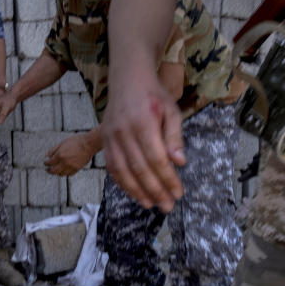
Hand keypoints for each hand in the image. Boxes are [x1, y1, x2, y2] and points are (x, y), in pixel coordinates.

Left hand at [45, 133, 94, 175]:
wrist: (89, 144)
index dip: (46, 163)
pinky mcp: (77, 169)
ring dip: (56, 173)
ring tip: (55, 171)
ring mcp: (71, 167)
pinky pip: (69, 174)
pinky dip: (64, 173)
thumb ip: (53, 150)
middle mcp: (64, 162)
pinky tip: (63, 171)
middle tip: (47, 169)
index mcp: (60, 155)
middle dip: (49, 170)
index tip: (45, 163)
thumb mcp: (62, 143)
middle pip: (54, 171)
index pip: (50, 162)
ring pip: (61, 174)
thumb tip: (46, 156)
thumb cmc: (76, 141)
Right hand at [101, 68, 184, 211]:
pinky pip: (112, 166)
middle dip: (155, 190)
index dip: (168, 178)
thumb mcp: (172, 111)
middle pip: (140, 168)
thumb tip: (180, 162)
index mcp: (143, 123)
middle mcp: (124, 132)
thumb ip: (175, 137)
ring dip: (137, 191)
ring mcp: (111, 137)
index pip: (157, 159)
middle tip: (168, 206)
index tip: (179, 193)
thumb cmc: (153, 95)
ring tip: (151, 204)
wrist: (127, 80)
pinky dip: (122, 182)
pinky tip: (134, 192)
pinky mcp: (104, 140)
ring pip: (122, 171)